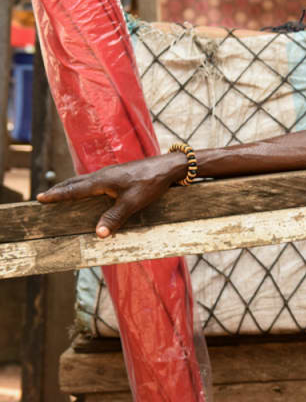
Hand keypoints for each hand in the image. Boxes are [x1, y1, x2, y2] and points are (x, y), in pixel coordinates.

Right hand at [35, 154, 184, 237]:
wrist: (168, 167)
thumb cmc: (150, 183)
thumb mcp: (133, 203)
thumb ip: (115, 217)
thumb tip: (97, 234)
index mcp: (101, 181)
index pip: (74, 189)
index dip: (58, 195)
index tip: (40, 198)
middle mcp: (103, 175)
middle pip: (75, 183)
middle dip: (60, 190)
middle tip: (44, 196)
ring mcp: (111, 174)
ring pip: (85, 180)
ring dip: (71, 187)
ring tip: (61, 193)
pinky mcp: (119, 174)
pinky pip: (95, 181)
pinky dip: (84, 186)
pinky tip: (88, 190)